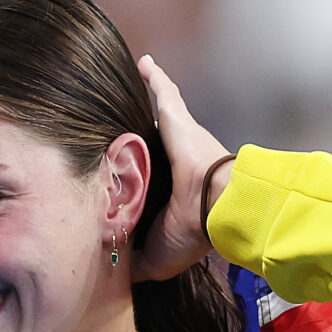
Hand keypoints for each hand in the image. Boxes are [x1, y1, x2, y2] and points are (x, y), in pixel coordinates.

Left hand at [132, 55, 232, 282]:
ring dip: (147, 105)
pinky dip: (155, 77)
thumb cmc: (191, 232)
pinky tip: (144, 62)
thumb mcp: (156, 259)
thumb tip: (117, 269)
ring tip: (127, 92)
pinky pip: (165, 94)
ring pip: (158, 119)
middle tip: (114, 131)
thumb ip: (135, 263)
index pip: (147, 184)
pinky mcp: (178, 120)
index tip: (119, 183)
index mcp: (169, 196)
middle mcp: (173, 166)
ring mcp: (177, 141)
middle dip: (137, 140)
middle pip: (149, 146)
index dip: (135, 183)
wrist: (216, 206)